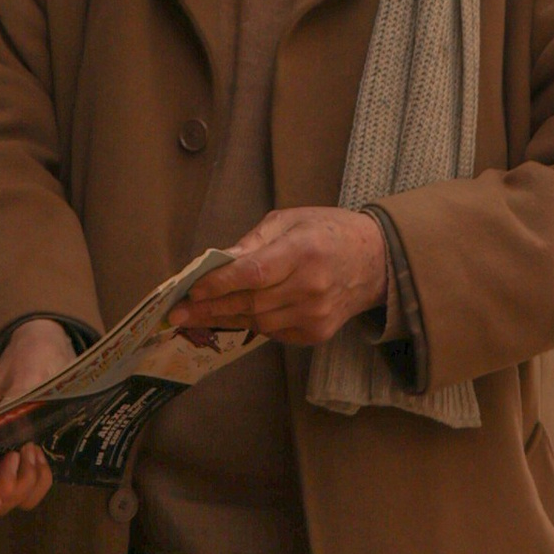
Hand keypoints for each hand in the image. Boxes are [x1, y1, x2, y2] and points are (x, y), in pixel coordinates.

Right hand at [0, 317, 73, 517]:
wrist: (46, 354)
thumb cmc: (29, 358)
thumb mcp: (26, 373)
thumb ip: (17, 402)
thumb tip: (16, 434)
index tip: (12, 460)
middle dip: (6, 489)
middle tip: (30, 453)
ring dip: (24, 486)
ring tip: (37, 451)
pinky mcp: (14, 468)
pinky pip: (22, 496)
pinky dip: (37, 486)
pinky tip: (43, 459)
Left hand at [173, 208, 388, 348]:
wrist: (375, 261)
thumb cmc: (328, 232)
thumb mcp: (290, 220)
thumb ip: (254, 242)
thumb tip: (219, 263)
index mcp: (304, 251)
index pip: (253, 274)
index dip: (219, 284)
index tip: (191, 291)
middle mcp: (311, 287)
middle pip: (251, 303)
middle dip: (210, 308)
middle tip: (179, 313)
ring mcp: (315, 314)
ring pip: (258, 323)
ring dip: (226, 318)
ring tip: (200, 314)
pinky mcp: (317, 333)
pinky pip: (274, 333)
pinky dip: (253, 324)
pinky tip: (239, 314)